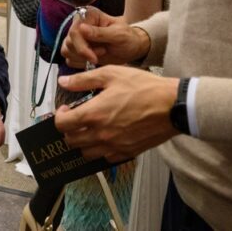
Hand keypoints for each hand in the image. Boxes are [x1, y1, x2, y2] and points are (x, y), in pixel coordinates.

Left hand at [53, 66, 178, 161]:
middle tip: (76, 118)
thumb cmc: (143, 87)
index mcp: (94, 114)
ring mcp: (114, 146)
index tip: (66, 109)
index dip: (59, 116)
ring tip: (90, 128)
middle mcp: (101, 134)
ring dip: (83, 142)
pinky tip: (107, 136)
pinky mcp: (128, 153)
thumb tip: (64, 81)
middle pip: (71, 142)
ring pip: (86, 153)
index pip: (62, 124)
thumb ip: (83, 80)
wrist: (172, 106)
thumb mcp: (111, 74)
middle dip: (69, 130)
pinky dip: (101, 150)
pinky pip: (105, 158)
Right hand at [62, 6, 149, 67]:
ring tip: (98, 55)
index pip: (74, 31)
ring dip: (81, 58)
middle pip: (68, 42)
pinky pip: (69, 59)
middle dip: (84, 53)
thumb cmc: (128, 38)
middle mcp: (80, 25)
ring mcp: (77, 38)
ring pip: (66, 51)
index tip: (94, 56)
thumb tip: (81, 28)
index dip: (82, 46)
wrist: (132, 48)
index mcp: (89, 15)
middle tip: (102, 53)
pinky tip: (93, 60)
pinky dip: (80, 63)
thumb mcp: (119, 34)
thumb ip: (100, 32)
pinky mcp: (77, 49)